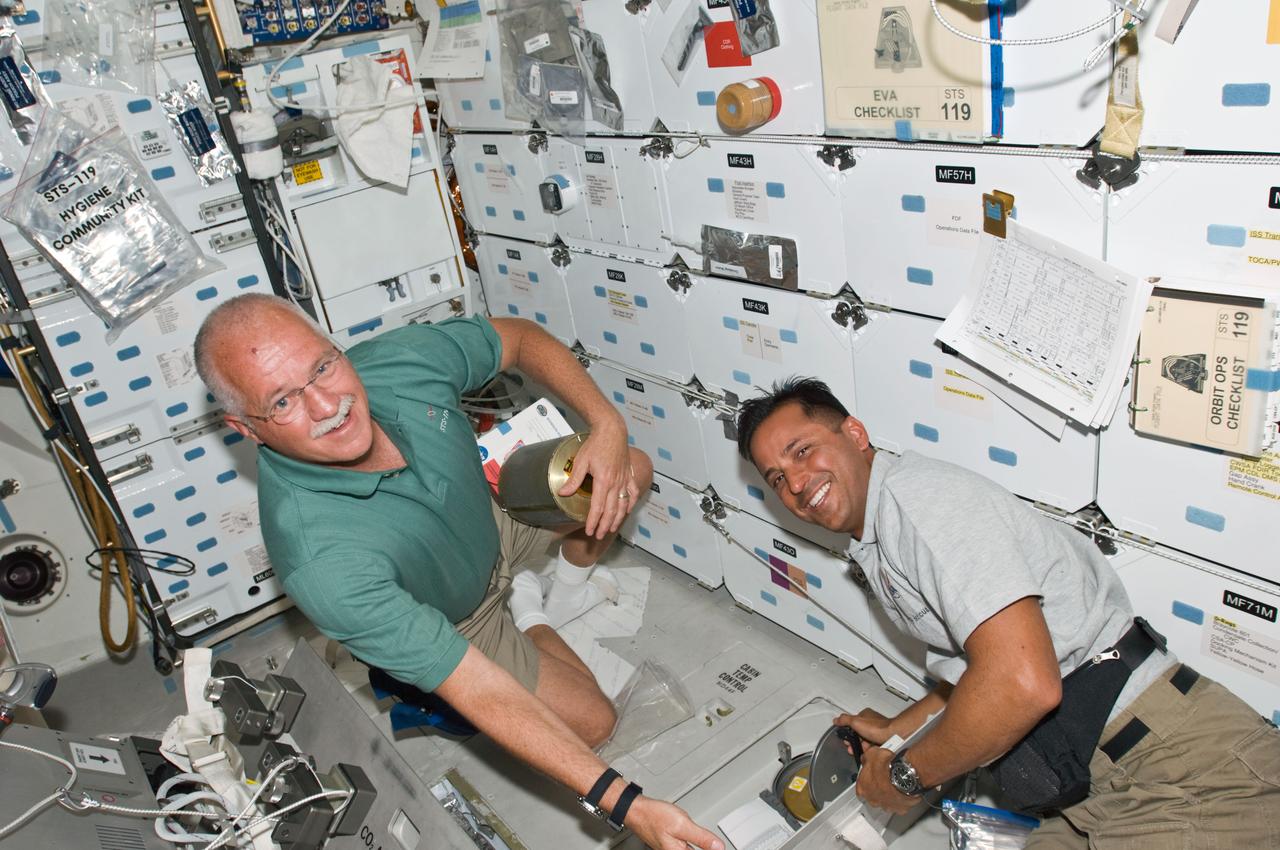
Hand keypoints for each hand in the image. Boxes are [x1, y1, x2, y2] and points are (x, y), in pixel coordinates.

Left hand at [559, 415, 634, 538]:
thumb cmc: (596, 444)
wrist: (612, 430)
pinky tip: (627, 511)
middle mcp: (616, 483)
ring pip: (622, 505)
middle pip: (611, 510)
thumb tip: (563, 492)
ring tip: (611, 529)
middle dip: (604, 525)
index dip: (593, 521)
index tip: (589, 531)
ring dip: (617, 519)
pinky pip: (632, 493)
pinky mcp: (629, 475)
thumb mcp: (581, 461)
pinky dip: (630, 504)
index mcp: (603, 481)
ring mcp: (624, 480)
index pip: (598, 507)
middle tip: (598, 536)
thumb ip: (574, 479)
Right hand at [623, 796, 723, 849]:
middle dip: (704, 846)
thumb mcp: (682, 824)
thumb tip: (719, 847)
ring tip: (706, 840)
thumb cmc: (654, 816)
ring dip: (698, 845)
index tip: (718, 846)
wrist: (637, 810)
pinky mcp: (669, 845)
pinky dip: (690, 843)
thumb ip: (702, 837)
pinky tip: (691, 835)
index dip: (711, 849)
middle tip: (712, 842)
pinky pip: (685, 847)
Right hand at [835, 709, 894, 747]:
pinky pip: (871, 747)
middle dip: (853, 741)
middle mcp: (871, 723)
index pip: (851, 722)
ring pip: (864, 741)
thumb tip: (836, 720)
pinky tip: (867, 753)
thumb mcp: (856, 722)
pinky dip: (868, 750)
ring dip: (860, 747)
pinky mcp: (880, 741)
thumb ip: (845, 720)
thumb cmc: (878, 728)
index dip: (847, 731)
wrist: (893, 738)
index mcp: (865, 716)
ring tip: (859, 751)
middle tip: (851, 746)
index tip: (845, 737)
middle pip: (857, 733)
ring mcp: (876, 733)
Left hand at [853, 746, 918, 815]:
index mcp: (862, 788)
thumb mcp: (871, 754)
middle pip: (872, 796)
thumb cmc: (887, 767)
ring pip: (886, 802)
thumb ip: (866, 759)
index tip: (871, 775)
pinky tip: (903, 790)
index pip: (860, 787)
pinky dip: (901, 799)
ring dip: (889, 794)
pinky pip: (899, 805)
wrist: (904, 774)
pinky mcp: (900, 809)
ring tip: (894, 784)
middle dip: (878, 789)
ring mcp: (886, 806)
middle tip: (884, 778)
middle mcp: (872, 800)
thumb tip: (865, 758)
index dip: (866, 780)